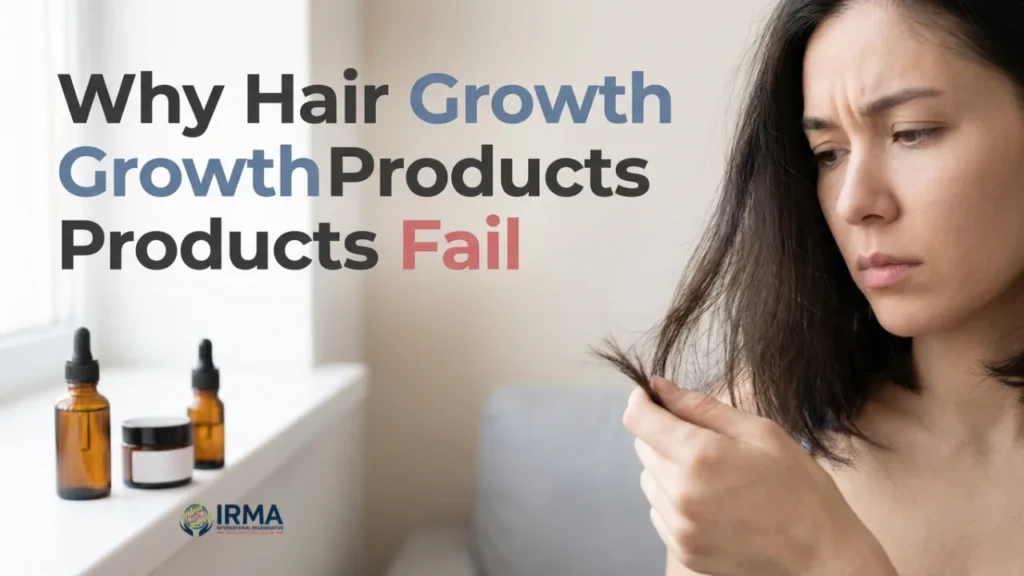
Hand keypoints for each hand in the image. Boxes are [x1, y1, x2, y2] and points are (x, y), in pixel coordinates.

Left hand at [623, 377, 894, 575]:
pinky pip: (658, 510)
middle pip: (641, 448)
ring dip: (666, 468)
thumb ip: (701, 407)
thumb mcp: (759, 432)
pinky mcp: (682, 549)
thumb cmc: (798, 486)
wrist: (820, 554)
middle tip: (701, 437)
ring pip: (648, 479)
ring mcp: (680, 526)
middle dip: (661, 433)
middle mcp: (681, 493)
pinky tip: (710, 499)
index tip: (652, 395)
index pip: (638, 419)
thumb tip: (659, 387)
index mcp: (700, 457)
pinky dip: (673, 499)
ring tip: (711, 473)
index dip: (642, 401)